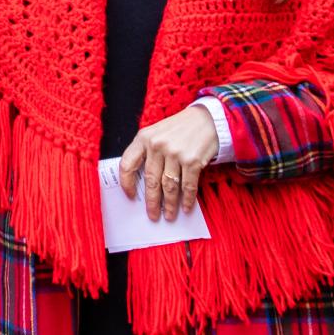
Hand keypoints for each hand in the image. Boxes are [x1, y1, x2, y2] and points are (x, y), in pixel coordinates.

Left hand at [118, 103, 219, 221]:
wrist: (207, 119)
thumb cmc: (179, 129)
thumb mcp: (156, 133)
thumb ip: (147, 152)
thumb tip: (143, 182)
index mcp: (143, 138)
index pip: (127, 164)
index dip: (126, 182)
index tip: (129, 196)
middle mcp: (157, 145)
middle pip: (150, 180)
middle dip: (151, 201)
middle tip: (152, 215)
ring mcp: (174, 153)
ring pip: (168, 186)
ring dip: (169, 204)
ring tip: (169, 215)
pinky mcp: (192, 161)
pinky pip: (187, 186)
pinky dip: (187, 200)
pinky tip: (186, 208)